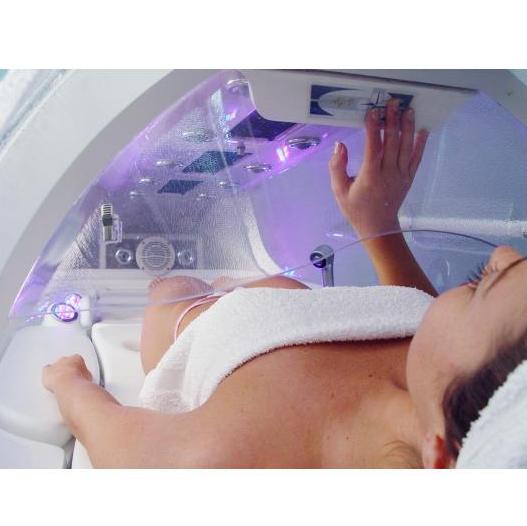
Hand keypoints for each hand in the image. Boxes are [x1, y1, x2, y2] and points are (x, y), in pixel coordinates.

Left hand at [42, 354, 92, 393]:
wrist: (67, 384)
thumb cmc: (78, 380)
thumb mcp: (88, 376)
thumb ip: (84, 374)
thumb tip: (86, 378)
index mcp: (76, 358)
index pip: (77, 359)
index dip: (77, 367)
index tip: (78, 372)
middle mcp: (65, 359)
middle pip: (65, 360)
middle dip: (66, 367)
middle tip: (69, 376)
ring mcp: (55, 365)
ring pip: (55, 365)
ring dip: (57, 371)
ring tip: (60, 379)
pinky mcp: (47, 371)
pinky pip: (46, 370)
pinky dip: (48, 374)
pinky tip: (50, 380)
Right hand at [328, 99, 428, 237]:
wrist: (377, 227)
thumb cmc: (356, 209)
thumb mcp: (339, 191)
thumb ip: (337, 167)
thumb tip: (340, 145)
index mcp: (370, 176)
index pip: (373, 146)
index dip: (373, 127)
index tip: (372, 112)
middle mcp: (388, 173)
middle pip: (392, 142)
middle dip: (393, 120)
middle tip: (393, 103)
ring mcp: (401, 175)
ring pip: (406, 147)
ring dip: (408, 127)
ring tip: (408, 110)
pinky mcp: (408, 178)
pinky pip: (416, 159)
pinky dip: (420, 144)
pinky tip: (422, 130)